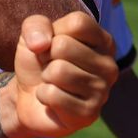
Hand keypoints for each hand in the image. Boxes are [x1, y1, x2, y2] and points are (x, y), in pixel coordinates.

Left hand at [11, 11, 117, 137]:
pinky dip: (43, 95)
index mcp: (103, 40)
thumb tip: (41, 44)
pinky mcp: (89, 114)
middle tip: (50, 66)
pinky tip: (52, 100)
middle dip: (45, 56)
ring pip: (58, 71)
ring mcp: (102, 91)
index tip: (54, 43)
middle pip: (64, 46)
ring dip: (45, 76)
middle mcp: (109, 65)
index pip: (78, 23)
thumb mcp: (32, 33)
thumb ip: (35, 25)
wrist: (28, 97)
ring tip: (52, 82)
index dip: (55, 31)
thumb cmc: (38, 60)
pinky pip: (53, 95)